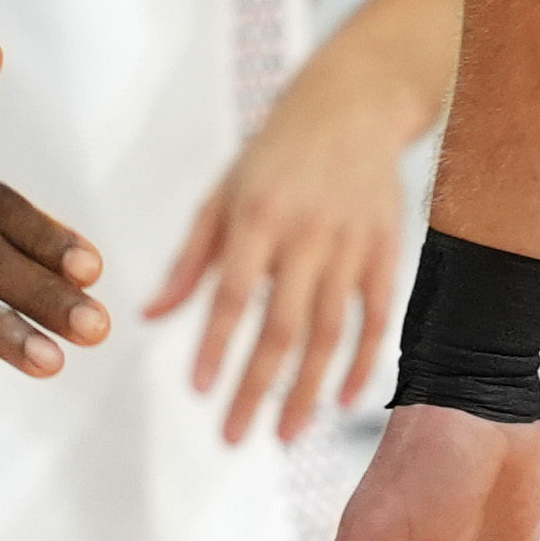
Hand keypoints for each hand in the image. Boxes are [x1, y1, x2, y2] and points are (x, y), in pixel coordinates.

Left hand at [148, 33, 418, 444]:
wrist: (354, 104)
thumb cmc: (276, 151)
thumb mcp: (222, 194)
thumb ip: (190, 260)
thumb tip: (152, 315)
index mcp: (257, 216)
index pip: (233, 295)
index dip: (217, 346)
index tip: (200, 393)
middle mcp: (306, 233)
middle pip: (282, 327)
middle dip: (257, 388)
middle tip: (235, 436)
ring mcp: (351, 243)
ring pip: (330, 331)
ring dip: (308, 390)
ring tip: (285, 433)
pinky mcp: (387, 249)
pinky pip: (377, 317)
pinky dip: (363, 361)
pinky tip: (344, 400)